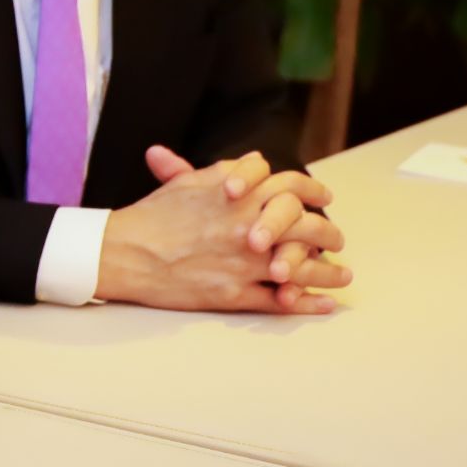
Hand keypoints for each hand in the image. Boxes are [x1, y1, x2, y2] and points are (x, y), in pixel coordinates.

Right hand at [104, 146, 347, 314]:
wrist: (124, 252)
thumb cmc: (152, 216)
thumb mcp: (189, 183)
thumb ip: (227, 171)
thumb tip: (255, 162)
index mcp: (240, 194)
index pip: (291, 185)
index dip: (312, 189)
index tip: (323, 197)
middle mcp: (248, 226)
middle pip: (307, 226)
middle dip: (329, 234)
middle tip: (337, 240)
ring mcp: (244, 262)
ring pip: (301, 266)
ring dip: (328, 273)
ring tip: (343, 276)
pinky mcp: (233, 293)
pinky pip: (279, 300)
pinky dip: (305, 303)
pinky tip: (323, 304)